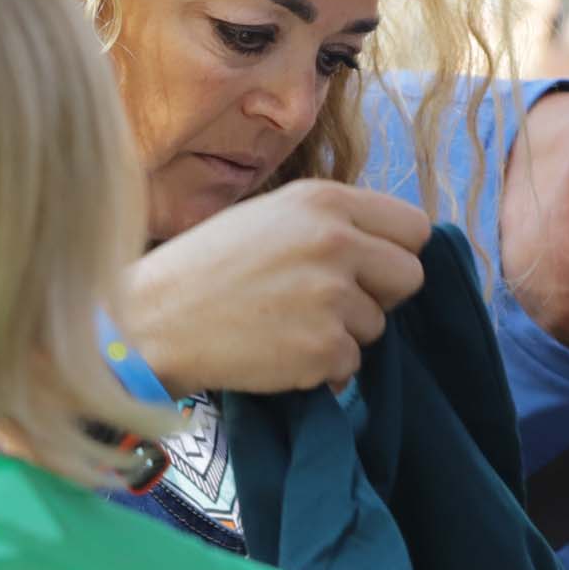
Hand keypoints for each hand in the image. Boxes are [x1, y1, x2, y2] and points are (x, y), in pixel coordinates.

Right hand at [117, 180, 433, 395]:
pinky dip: (322, 368)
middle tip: (332, 302)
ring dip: (342, 334)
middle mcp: (336, 242)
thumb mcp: (270, 215)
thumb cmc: (207, 267)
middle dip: (380, 295)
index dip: (392, 252)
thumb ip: (330, 222)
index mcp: (325, 201)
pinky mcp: (323, 348)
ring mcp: (332, 297)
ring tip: (286, 324)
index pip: (414, 227)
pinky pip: (351, 366)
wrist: (154, 321)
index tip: (368, 268)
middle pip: (410, 276)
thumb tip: (383, 248)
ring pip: (377, 326)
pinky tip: (278, 351)